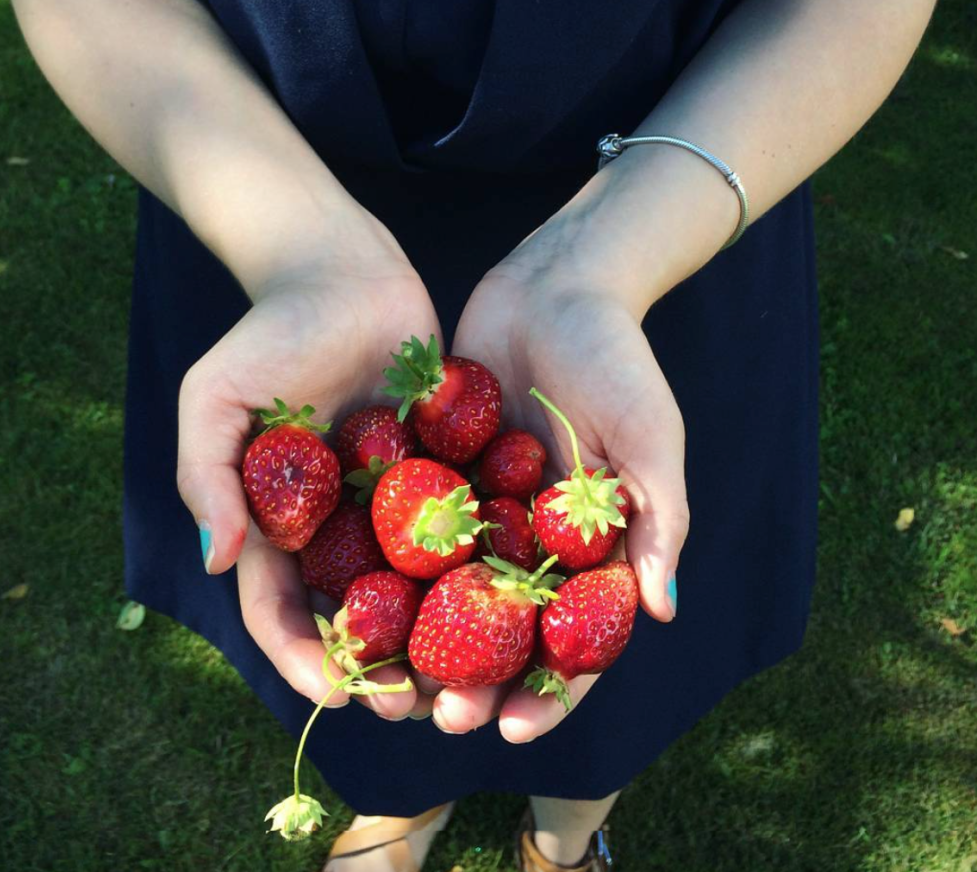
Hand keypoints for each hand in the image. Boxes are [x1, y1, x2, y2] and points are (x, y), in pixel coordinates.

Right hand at [176, 203, 439, 717]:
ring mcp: (394, 500)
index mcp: (280, 522)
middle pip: (357, 613)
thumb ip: (206, 477)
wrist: (340, 271)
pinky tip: (514, 598)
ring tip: (471, 677)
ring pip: (416, 585)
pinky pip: (463, 522)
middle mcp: (340, 523)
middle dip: (379, 666)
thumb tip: (218, 559)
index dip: (302, 655)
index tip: (335, 691)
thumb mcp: (215, 399)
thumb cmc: (268, 333)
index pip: (281, 607)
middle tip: (414, 706)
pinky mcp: (444, 466)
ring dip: (438, 636)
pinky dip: (482, 563)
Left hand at [430, 201, 689, 740]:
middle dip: (473, 680)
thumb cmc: (620, 361)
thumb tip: (663, 614)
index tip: (513, 728)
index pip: (570, 638)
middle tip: (439, 716)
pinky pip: (408, 523)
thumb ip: (658, 522)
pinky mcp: (436, 469)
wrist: (559, 284)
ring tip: (387, 678)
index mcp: (585, 546)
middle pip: (499, 630)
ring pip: (445, 590)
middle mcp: (529, 536)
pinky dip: (383, 561)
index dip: (547, 690)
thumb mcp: (650, 439)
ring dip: (420, 640)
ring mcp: (479, 506)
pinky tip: (349, 598)